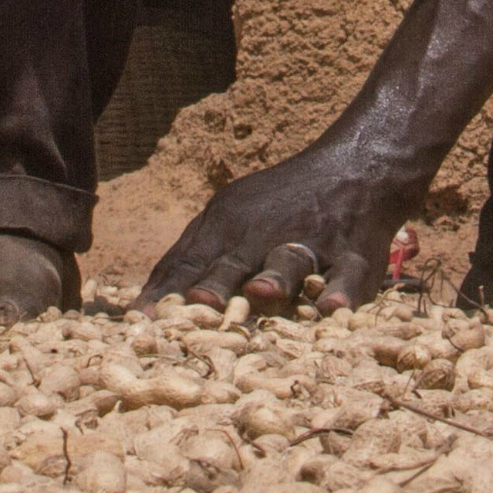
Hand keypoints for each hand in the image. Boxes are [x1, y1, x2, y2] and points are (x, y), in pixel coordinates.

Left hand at [140, 143, 415, 315]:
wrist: (355, 168)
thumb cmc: (279, 204)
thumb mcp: (227, 218)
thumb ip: (187, 261)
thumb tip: (138, 310)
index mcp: (227, 227)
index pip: (188, 262)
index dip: (164, 292)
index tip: (138, 324)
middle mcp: (264, 235)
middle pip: (233, 262)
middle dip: (213, 285)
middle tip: (193, 306)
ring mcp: (310, 242)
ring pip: (289, 263)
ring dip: (274, 278)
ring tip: (260, 292)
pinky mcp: (353, 255)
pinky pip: (347, 275)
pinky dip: (342, 291)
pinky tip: (333, 309)